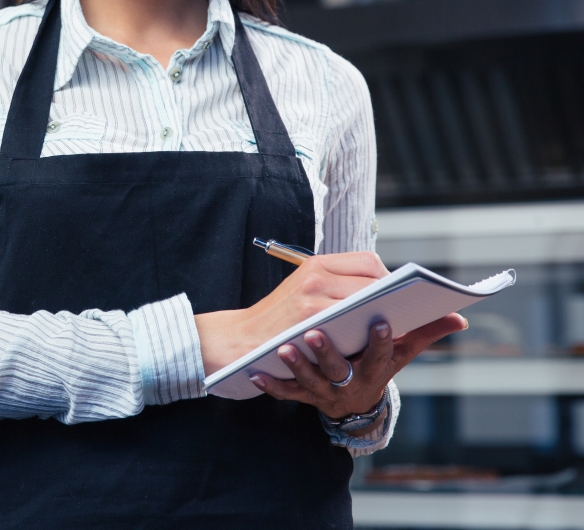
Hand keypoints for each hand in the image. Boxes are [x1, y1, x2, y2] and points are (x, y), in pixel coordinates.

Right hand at [195, 252, 390, 375]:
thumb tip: (382, 288)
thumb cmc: (279, 316)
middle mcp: (315, 276)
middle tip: (403, 312)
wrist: (243, 338)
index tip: (394, 293)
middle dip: (392, 297)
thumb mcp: (303, 287)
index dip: (387, 278)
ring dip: (385, 315)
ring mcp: (313, 299)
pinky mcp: (311, 323)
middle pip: (373, 281)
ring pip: (367, 303)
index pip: (368, 262)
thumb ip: (336, 282)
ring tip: (394, 325)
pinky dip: (368, 333)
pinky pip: (351, 325)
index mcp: (316, 264)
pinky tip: (374, 340)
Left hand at [247, 314, 466, 426]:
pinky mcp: (302, 395)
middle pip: (340, 369)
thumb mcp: (400, 355)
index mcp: (375, 368)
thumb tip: (460, 317)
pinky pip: (285, 393)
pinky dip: (272, 385)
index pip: (382, 354)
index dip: (383, 340)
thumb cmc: (372, 365)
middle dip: (329, 352)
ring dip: (297, 366)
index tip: (382, 320)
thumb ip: (424, 333)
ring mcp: (324, 391)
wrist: (346, 401)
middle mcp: (350, 382)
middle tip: (315, 332)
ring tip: (286, 349)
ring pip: (310, 381)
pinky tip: (257, 374)